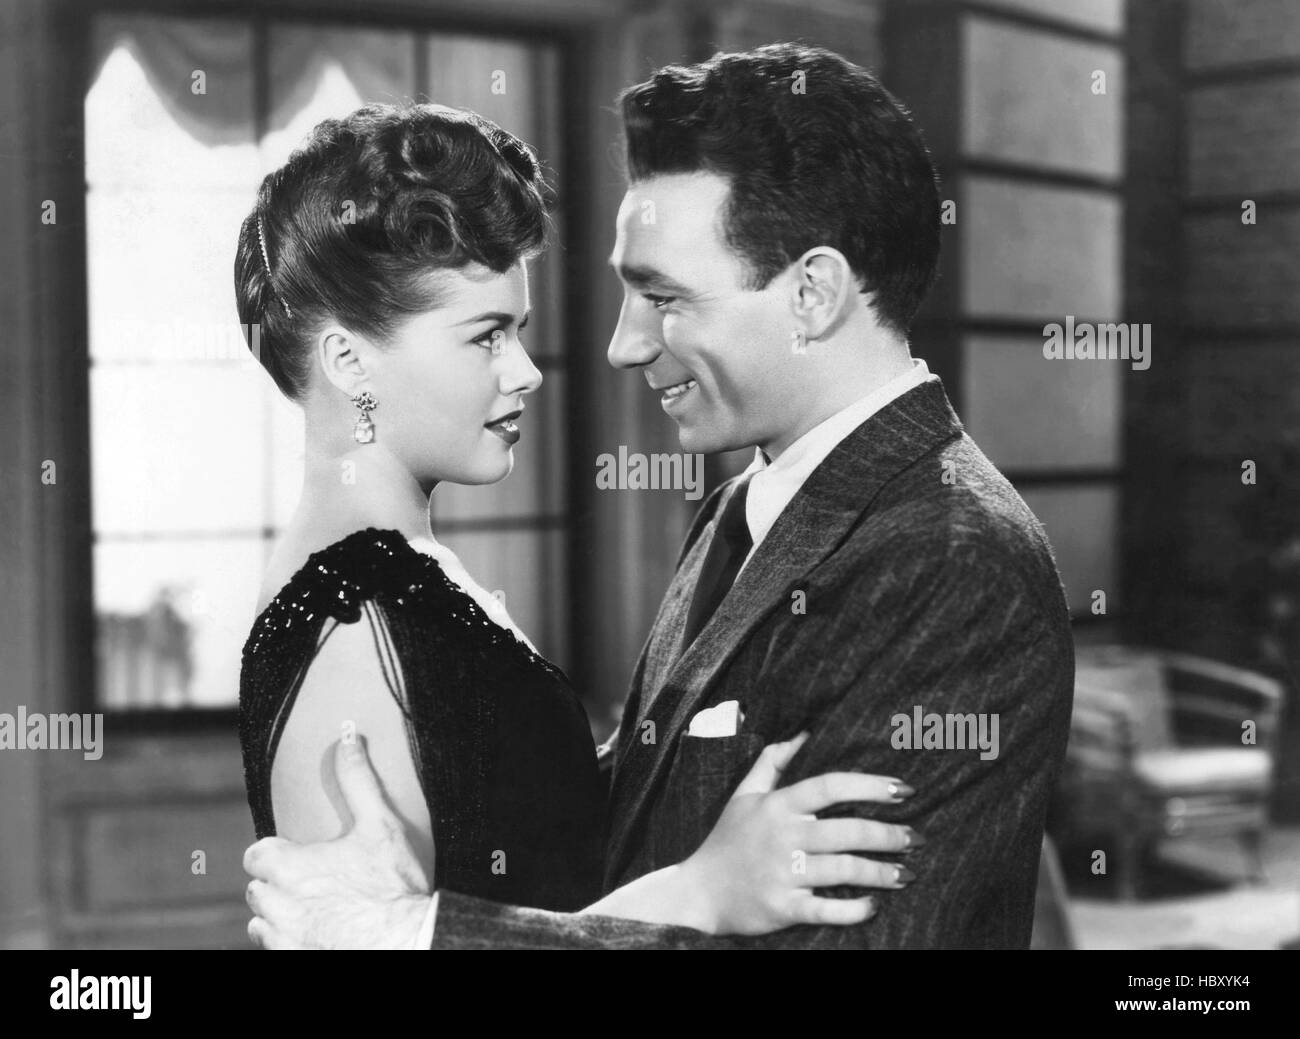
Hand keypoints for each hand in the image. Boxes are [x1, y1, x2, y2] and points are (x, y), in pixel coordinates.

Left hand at [243, 736, 432, 948]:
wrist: (407, 942)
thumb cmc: (392, 885)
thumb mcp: (379, 824)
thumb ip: (357, 779)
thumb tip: (347, 734)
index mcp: (288, 868)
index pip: (255, 855)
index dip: (274, 853)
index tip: (296, 855)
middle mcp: (277, 906)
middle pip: (257, 891)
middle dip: (276, 885)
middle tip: (310, 881)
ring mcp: (284, 940)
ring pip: (260, 925)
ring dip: (277, 916)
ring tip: (310, 909)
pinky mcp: (295, 959)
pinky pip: (275, 951)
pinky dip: (289, 943)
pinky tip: (317, 934)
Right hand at [678, 733, 919, 935]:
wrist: (697, 892)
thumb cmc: (727, 840)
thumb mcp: (744, 795)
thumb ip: (772, 762)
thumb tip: (803, 732)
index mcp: (777, 806)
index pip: (830, 786)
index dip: (871, 786)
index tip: (903, 790)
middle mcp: (782, 836)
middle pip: (847, 831)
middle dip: (889, 835)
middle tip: (917, 838)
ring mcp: (783, 873)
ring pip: (844, 870)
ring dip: (882, 872)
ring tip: (907, 874)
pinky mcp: (782, 908)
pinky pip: (827, 910)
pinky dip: (854, 909)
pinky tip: (874, 905)